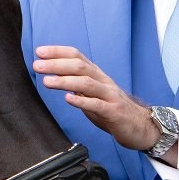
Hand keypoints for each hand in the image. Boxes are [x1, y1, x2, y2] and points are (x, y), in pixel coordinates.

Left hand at [31, 45, 159, 151]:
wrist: (141, 128)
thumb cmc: (112, 110)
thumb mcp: (92, 95)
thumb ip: (76, 85)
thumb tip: (54, 76)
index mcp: (97, 75)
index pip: (77, 56)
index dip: (58, 52)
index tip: (39, 52)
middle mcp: (103, 81)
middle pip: (79, 66)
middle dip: (56, 64)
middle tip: (37, 65)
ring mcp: (110, 96)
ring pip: (87, 83)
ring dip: (65, 81)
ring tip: (46, 81)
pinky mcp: (115, 112)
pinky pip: (97, 105)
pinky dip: (82, 101)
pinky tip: (68, 99)